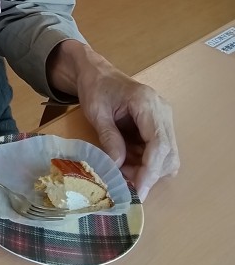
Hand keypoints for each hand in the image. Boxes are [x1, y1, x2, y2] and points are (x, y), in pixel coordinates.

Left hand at [48, 42, 179, 199]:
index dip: (150, 171)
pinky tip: (126, 162)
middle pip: (168, 154)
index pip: (159, 143)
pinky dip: (145, 163)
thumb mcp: (96, 112)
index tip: (139, 190)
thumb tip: (118, 166)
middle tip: (123, 181)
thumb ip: (109, 138)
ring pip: (167, 157)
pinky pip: (160, 153)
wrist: (97, 73)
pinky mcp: (160, 126)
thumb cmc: (95, 88)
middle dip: (148, 174)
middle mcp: (162, 111)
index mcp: (147, 103)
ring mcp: (164, 119)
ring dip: (147, 170)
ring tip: (121, 169)